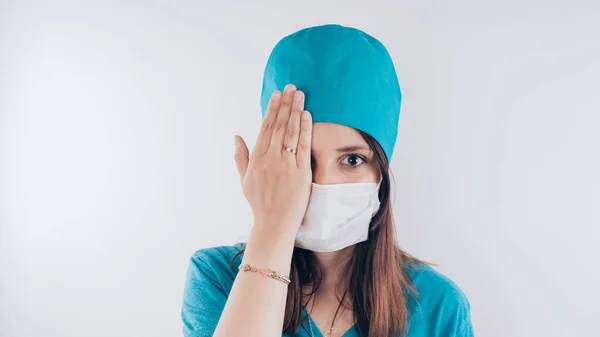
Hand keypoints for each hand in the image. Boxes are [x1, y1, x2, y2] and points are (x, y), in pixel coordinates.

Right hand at [234, 84, 312, 237]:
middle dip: (285, 104)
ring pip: (290, 133)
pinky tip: (307, 116)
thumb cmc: (260, 203)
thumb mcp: (244, 180)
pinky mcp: (301, 173)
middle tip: (291, 87)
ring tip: (300, 95)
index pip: (265, 128)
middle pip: (279, 126)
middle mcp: (270, 160)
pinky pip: (303, 147)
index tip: (276, 95)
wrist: (274, 224)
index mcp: (257, 160)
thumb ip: (240, 157)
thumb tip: (236, 136)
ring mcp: (286, 166)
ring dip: (295, 111)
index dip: (271, 110)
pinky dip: (305, 130)